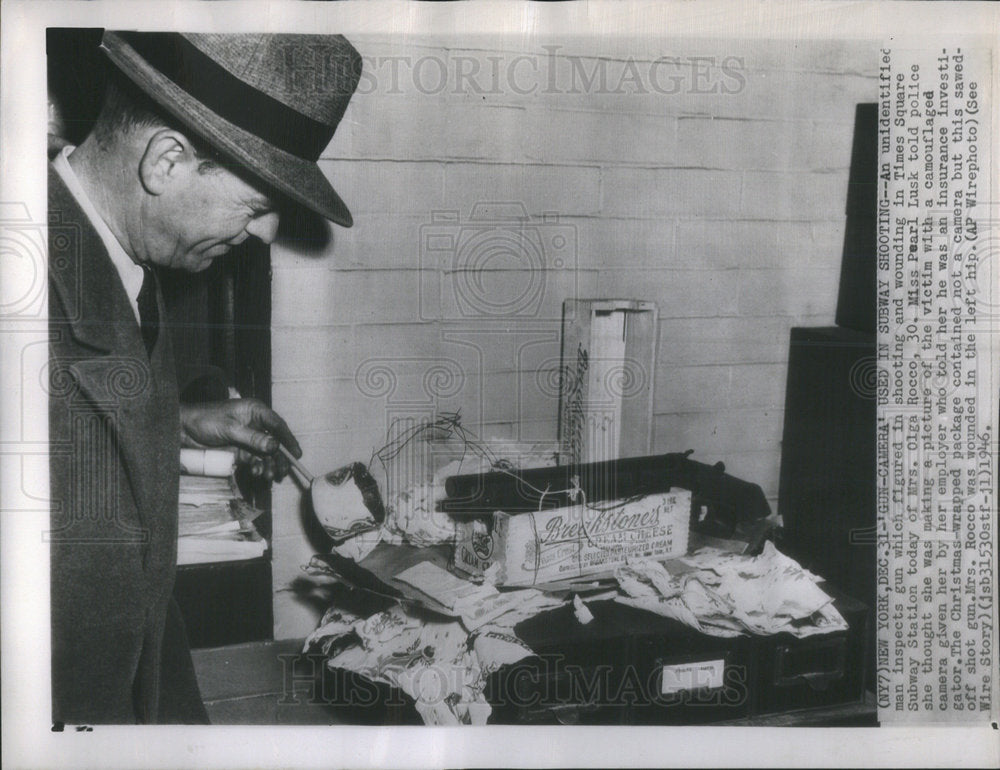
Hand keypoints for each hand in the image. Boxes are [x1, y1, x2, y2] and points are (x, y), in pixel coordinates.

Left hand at [180, 399, 301, 480]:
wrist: (183, 430)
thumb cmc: (205, 419)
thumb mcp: (230, 428)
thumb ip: (252, 438)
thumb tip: (274, 447)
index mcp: (255, 411)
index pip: (277, 425)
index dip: (288, 439)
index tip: (296, 454)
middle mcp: (255, 424)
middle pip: (275, 442)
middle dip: (280, 458)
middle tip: (283, 472)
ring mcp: (248, 438)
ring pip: (266, 454)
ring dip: (269, 465)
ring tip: (268, 476)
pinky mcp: (241, 451)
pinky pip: (255, 460)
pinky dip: (258, 467)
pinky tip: (257, 472)